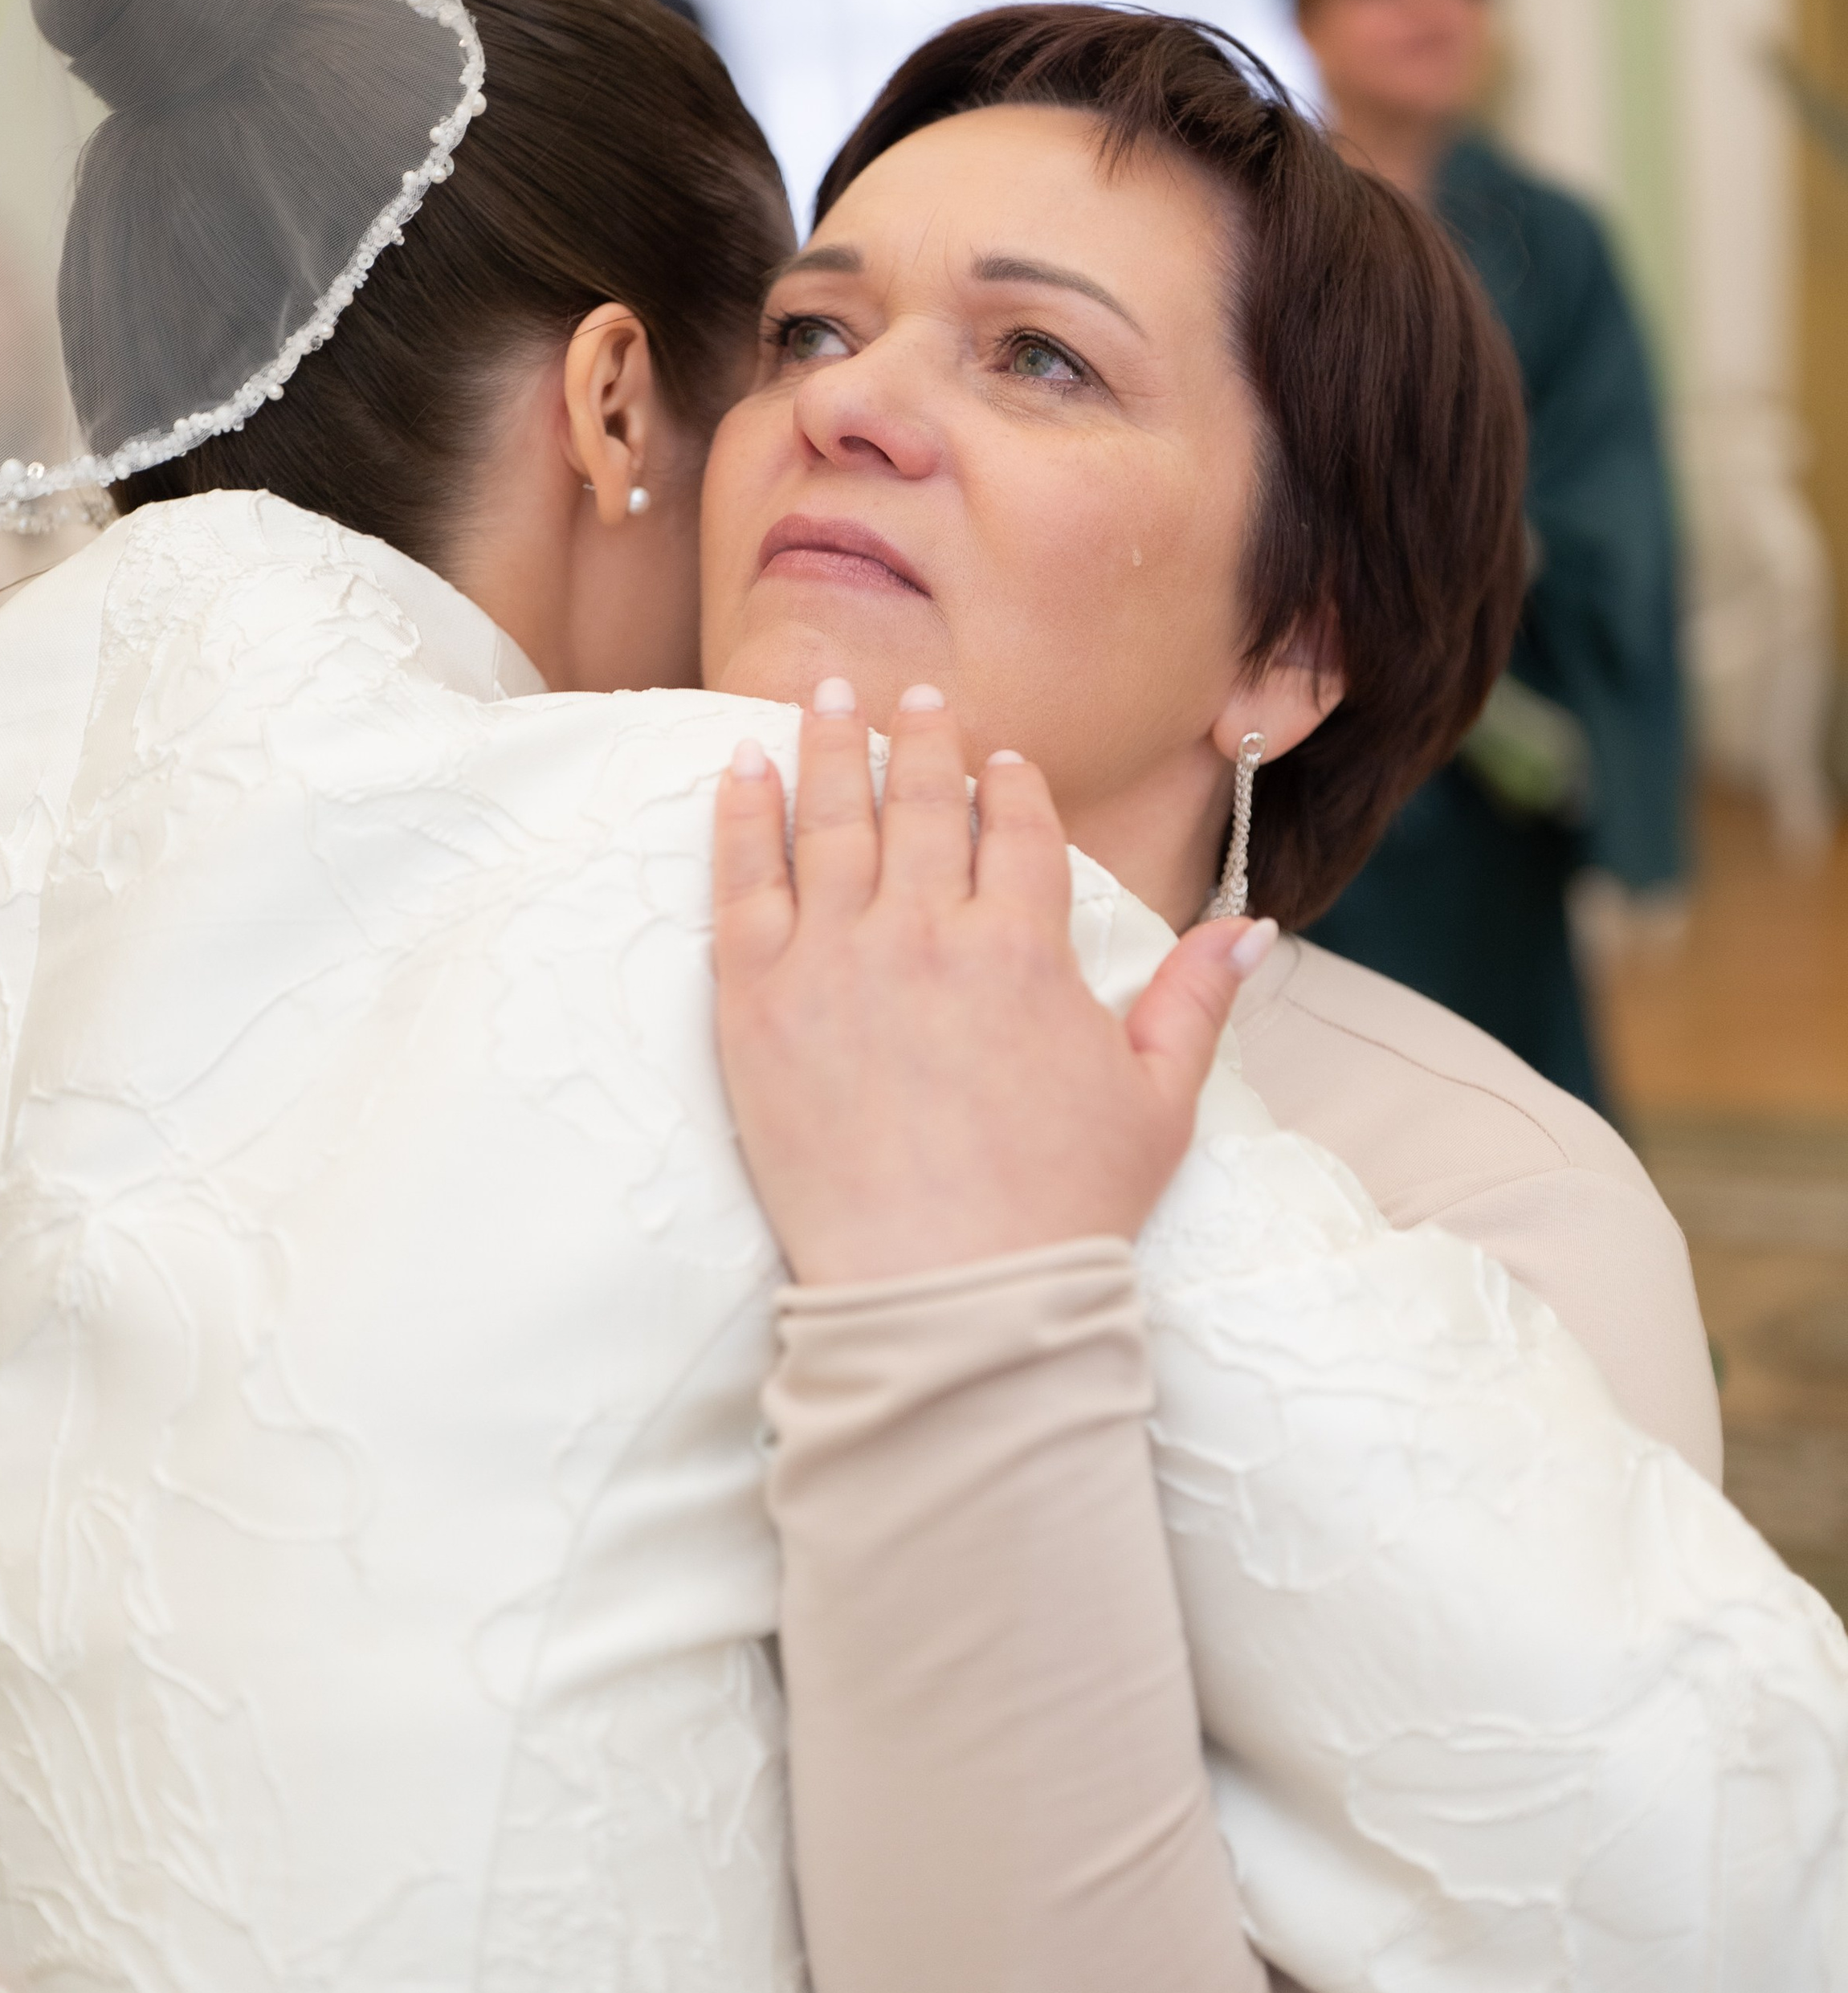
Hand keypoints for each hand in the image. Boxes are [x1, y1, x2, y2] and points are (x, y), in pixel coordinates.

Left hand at [713, 679, 1274, 1284]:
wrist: (947, 1297)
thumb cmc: (1059, 1210)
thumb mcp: (1156, 1102)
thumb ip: (1194, 1002)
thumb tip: (1253, 930)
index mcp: (1023, 948)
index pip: (1015, 828)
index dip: (1007, 785)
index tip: (996, 759)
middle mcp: (925, 934)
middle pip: (918, 804)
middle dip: (917, 740)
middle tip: (908, 696)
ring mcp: (833, 962)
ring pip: (828, 822)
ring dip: (829, 747)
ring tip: (823, 695)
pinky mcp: (756, 1005)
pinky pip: (740, 883)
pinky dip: (740, 815)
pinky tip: (739, 764)